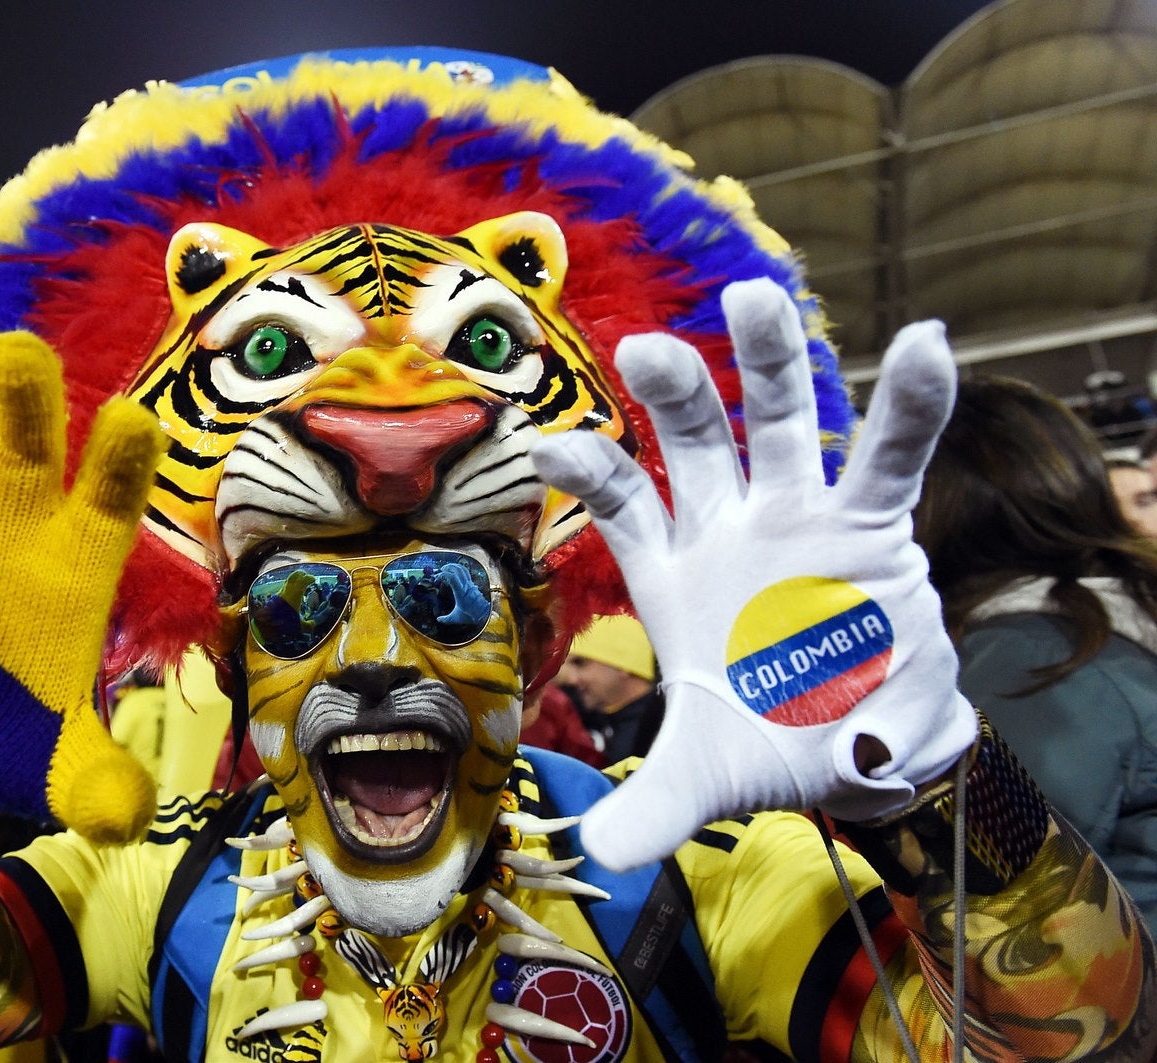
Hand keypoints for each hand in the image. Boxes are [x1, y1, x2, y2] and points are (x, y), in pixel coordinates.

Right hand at [0, 331, 164, 841]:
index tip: (130, 423)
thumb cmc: (11, 727)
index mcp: (76, 547)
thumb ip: (96, 782)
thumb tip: (127, 819)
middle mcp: (7, 513)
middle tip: (7, 353)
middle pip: (20, 426)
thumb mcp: (58, 763)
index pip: (110, 486)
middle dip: (19, 386)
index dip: (122, 453)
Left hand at [531, 279, 975, 871]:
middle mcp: (729, 528)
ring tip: (756, 298)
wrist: (849, 747)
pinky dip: (910, 405)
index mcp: (672, 574)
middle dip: (676, 394)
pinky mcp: (869, 527)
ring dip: (772, 365)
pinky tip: (929, 343)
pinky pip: (891, 458)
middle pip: (698, 443)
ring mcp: (798, 517)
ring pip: (783, 426)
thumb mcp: (707, 777)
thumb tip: (599, 859)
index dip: (591, 473)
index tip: (554, 445)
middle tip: (646, 346)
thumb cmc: (765, 742)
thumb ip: (654, 806)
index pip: (624, 506)